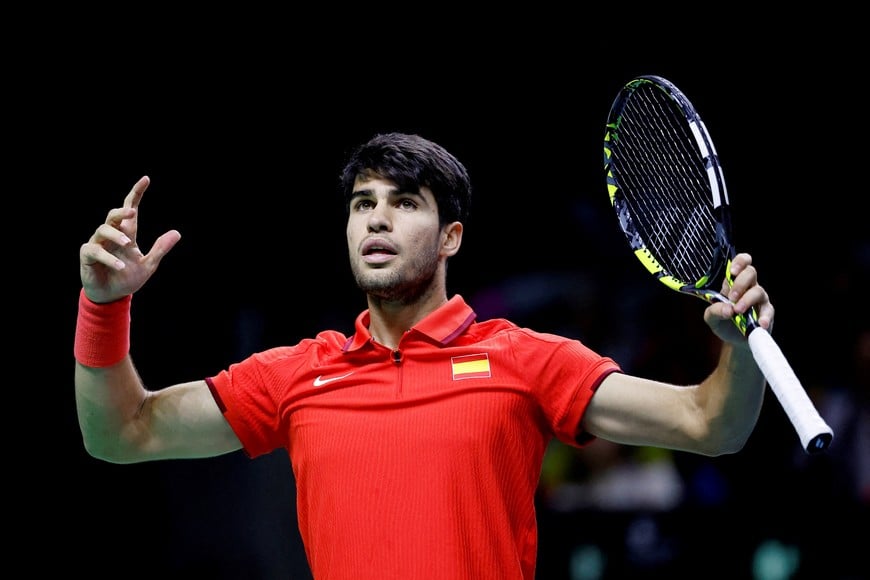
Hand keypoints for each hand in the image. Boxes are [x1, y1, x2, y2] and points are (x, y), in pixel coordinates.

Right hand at [79, 176, 180, 302]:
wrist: (112, 296)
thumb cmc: (128, 279)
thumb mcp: (148, 265)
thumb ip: (160, 249)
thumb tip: (177, 233)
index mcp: (126, 235)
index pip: (130, 209)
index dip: (136, 194)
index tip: (146, 179)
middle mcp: (111, 236)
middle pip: (113, 216)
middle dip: (121, 211)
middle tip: (131, 211)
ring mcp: (98, 244)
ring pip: (102, 229)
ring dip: (116, 235)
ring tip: (128, 244)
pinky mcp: (87, 255)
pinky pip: (94, 249)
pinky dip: (108, 257)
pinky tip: (119, 266)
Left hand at [703, 252, 773, 343]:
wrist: (734, 340)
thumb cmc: (723, 322)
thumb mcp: (711, 318)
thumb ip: (714, 311)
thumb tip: (727, 309)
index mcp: (733, 283)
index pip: (742, 263)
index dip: (740, 262)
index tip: (733, 271)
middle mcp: (748, 287)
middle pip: (751, 272)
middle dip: (740, 283)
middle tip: (731, 298)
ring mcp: (759, 299)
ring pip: (759, 290)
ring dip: (747, 300)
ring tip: (738, 312)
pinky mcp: (767, 312)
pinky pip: (769, 310)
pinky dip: (764, 316)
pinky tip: (760, 323)